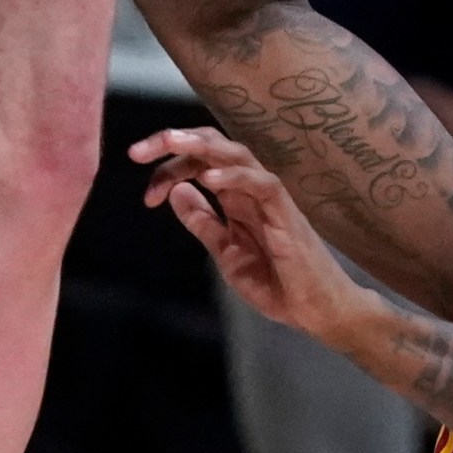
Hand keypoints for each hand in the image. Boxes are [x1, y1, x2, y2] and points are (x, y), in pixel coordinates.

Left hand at [131, 127, 388, 347]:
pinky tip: (208, 179)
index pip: (197, 164)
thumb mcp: (226, 252)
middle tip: (137, 152)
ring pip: (236, 154)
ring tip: (170, 143)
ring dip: (200, 146)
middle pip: (212, 147)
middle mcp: (250, 190)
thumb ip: (203, 222)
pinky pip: (262, 184)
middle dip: (174, 142)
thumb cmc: (277, 281)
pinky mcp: (286, 214)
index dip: (168, 170)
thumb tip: (175, 191)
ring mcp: (269, 199)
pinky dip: (235, 177)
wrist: (315, 310)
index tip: (146, 195)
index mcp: (234, 197)